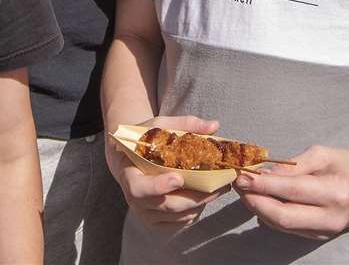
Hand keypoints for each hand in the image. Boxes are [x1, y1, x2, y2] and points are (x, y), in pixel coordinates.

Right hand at [105, 115, 227, 227]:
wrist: (130, 160)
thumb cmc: (145, 141)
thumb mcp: (159, 126)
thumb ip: (185, 125)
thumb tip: (214, 125)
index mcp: (129, 175)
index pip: (139, 188)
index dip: (158, 186)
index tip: (179, 178)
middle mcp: (135, 200)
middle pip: (166, 205)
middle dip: (195, 197)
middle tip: (218, 185)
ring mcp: (146, 213)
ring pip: (177, 216)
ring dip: (200, 204)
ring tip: (219, 189)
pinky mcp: (157, 222)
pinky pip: (179, 223)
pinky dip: (195, 212)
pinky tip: (205, 198)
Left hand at [233, 144, 348, 240]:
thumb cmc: (348, 164)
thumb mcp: (322, 154)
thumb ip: (292, 166)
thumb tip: (262, 174)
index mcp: (335, 192)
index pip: (291, 191)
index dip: (263, 185)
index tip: (242, 176)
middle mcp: (331, 217)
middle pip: (283, 217)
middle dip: (255, 202)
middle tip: (238, 185)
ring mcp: (325, 231)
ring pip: (282, 226)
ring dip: (259, 209)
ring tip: (246, 191)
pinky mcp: (319, 236)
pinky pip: (288, 228)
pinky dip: (271, 214)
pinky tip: (262, 200)